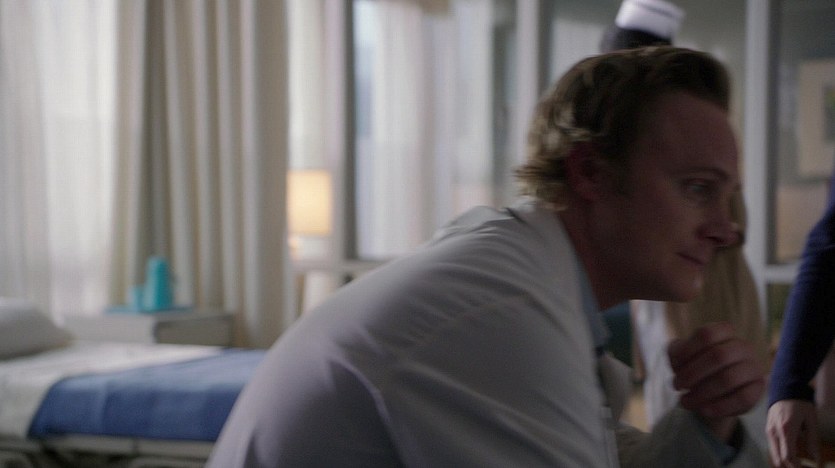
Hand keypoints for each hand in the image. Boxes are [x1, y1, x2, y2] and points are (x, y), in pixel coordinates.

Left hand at [667, 322, 765, 441]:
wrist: (716, 393)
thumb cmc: (696, 367)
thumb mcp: (681, 356)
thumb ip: (676, 351)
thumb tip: (677, 355)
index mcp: (724, 332)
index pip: (706, 334)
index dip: (687, 350)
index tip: (675, 366)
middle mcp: (743, 347)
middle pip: (718, 356)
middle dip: (692, 374)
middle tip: (677, 386)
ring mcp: (754, 367)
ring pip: (729, 378)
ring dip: (702, 393)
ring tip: (685, 401)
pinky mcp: (759, 389)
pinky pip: (743, 398)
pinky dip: (720, 406)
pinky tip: (704, 411)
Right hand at [767, 399, 818, 467]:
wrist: (784, 388)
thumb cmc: (799, 403)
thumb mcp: (811, 421)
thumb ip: (813, 441)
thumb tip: (816, 460)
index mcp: (786, 430)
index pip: (788, 457)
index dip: (798, 467)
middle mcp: (774, 432)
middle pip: (778, 460)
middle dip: (792, 467)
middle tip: (806, 467)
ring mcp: (769, 431)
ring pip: (774, 456)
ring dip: (787, 463)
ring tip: (802, 463)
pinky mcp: (768, 430)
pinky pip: (773, 449)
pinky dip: (783, 455)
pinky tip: (795, 453)